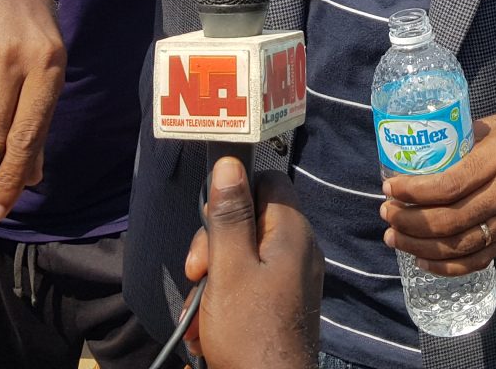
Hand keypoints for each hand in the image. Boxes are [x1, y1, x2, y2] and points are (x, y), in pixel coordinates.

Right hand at [181, 157, 321, 367]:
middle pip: (247, 222)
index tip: (211, 225)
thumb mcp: (229, 267)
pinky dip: (224, 301)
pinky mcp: (280, 304)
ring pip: (241, 257)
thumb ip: (228, 215)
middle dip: (213, 248)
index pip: (267, 183)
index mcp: (292, 231)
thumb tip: (230, 163)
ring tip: (199, 313)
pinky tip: (206, 326)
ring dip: (212, 280)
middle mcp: (298, 249)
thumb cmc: (250, 331)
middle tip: (197, 275)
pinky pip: (247, 285)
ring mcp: (291, 278)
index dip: (234, 196)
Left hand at [381, 102, 495, 275]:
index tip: (389, 187)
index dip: (414, 192)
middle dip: (410, 222)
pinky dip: (448, 266)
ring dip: (422, 246)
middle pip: (450, 220)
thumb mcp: (490, 124)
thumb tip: (416, 156)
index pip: (449, 185)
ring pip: (461, 245)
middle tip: (386, 213)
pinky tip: (423, 260)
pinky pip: (480, 258)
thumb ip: (458, 141)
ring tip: (395, 238)